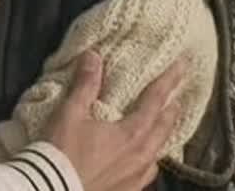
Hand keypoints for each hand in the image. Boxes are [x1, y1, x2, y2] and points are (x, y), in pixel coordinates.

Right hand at [44, 51, 184, 190]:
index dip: (169, 81)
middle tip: (178, 98)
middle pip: (163, 128)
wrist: (53, 190)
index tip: (182, 66)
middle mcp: (140, 156)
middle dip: (171, 110)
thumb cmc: (62, 152)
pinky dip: (150, 161)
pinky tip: (144, 162)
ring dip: (163, 137)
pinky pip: (147, 174)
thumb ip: (85, 85)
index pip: (155, 101)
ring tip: (163, 129)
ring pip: (158, 153)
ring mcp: (136, 177)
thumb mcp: (70, 114)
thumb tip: (94, 57)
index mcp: (131, 134)